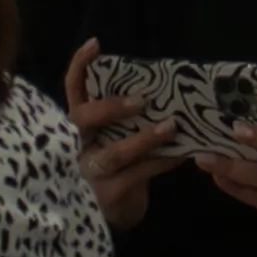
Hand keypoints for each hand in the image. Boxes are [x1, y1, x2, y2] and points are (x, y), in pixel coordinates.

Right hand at [63, 40, 169, 231]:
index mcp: (81, 125)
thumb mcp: (119, 135)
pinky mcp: (109, 193)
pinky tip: (183, 154)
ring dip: (145, 139)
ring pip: (113, 153)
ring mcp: (91, 171)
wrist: (117, 212)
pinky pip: (138, 174)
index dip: (80, 66)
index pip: (73, 90)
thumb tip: (168, 85)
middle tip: (143, 99)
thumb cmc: (121, 164)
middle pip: (83, 119)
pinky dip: (162, 161)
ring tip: (173, 126)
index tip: (96, 44)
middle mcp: (79, 145)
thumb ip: (132, 115)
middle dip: (111, 107)